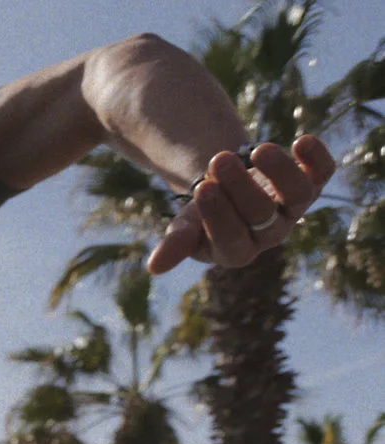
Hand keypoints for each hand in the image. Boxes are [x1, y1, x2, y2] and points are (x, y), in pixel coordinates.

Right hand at [148, 136, 332, 272]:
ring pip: (298, 194)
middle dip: (240, 187)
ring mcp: (294, 208)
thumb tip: (154, 267)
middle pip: (261, 214)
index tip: (202, 188)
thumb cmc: (202, 212)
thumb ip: (177, 243)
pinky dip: (316, 158)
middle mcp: (271, 234)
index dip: (220, 215)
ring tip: (258, 150)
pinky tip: (302, 141)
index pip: (232, 240)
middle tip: (219, 160)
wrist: (228, 185)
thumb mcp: (185, 226)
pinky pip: (323, 172)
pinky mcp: (312, 183)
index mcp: (237, 251)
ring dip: (280, 171)